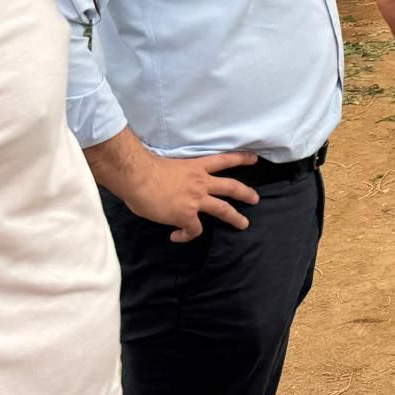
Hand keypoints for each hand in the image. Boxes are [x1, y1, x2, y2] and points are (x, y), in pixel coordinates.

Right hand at [127, 150, 261, 243]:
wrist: (138, 178)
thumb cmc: (145, 170)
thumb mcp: (169, 168)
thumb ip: (177, 179)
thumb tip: (171, 190)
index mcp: (196, 166)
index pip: (224, 160)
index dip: (241, 159)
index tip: (254, 159)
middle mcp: (201, 182)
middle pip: (231, 187)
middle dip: (246, 193)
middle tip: (255, 199)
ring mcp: (196, 199)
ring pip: (223, 209)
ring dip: (235, 217)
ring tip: (244, 224)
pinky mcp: (187, 215)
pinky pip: (194, 230)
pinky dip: (187, 235)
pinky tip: (177, 236)